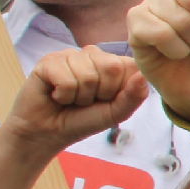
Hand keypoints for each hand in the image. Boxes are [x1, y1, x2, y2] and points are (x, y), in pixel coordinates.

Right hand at [5, 44, 145, 153]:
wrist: (46, 133)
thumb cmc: (82, 121)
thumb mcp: (114, 113)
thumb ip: (133, 96)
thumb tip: (144, 76)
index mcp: (113, 64)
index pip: (132, 66)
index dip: (120, 90)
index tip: (106, 100)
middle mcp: (93, 55)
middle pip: (111, 68)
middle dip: (99, 94)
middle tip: (85, 101)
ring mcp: (71, 55)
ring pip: (87, 75)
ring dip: (79, 97)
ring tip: (70, 99)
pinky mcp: (49, 61)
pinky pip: (66, 79)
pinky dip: (63, 95)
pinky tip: (56, 95)